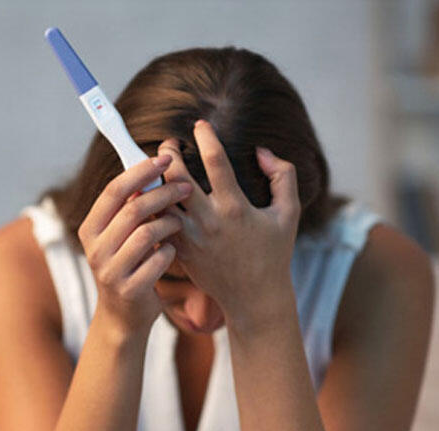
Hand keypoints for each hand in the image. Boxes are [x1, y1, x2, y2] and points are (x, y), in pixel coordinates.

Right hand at [78, 154, 193, 334]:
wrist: (123, 317)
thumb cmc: (128, 266)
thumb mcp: (120, 237)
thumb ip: (129, 209)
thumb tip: (152, 169)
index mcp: (90, 229)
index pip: (113, 191)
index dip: (139, 172)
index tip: (164, 158)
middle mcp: (95, 249)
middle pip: (132, 209)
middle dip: (163, 193)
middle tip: (186, 187)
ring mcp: (111, 271)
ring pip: (147, 234)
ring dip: (170, 223)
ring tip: (180, 223)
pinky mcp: (130, 289)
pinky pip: (159, 260)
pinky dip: (171, 252)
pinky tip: (174, 252)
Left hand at [157, 119, 300, 323]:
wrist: (254, 298)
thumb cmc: (273, 254)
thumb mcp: (288, 213)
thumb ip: (283, 176)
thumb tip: (261, 151)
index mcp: (235, 208)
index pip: (215, 160)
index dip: (205, 136)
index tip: (200, 125)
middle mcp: (208, 221)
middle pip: (176, 177)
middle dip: (168, 153)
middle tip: (168, 144)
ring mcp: (190, 238)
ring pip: (160, 200)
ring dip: (155, 179)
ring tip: (156, 167)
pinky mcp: (179, 250)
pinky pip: (157, 222)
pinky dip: (150, 206)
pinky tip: (151, 194)